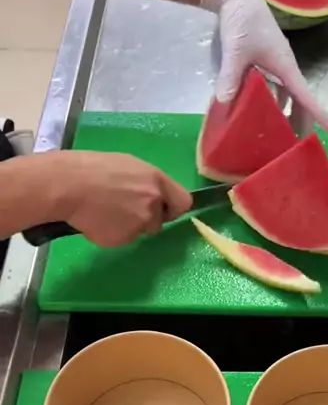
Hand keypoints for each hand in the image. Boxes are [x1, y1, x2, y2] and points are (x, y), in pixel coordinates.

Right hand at [38, 150, 191, 247]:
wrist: (67, 185)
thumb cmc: (92, 169)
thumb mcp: (127, 165)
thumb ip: (147, 183)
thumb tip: (156, 196)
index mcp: (156, 181)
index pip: (183, 202)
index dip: (173, 208)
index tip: (164, 210)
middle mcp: (153, 203)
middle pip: (159, 221)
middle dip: (145, 219)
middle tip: (122, 208)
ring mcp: (139, 223)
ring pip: (139, 231)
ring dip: (127, 226)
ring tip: (104, 211)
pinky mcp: (122, 239)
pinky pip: (121, 239)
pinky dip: (111, 233)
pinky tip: (96, 220)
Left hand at [201, 0, 327, 135]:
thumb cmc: (243, 20)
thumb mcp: (236, 50)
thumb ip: (231, 77)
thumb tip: (224, 103)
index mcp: (284, 65)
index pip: (304, 94)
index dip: (318, 112)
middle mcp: (284, 66)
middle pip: (299, 97)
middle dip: (303, 119)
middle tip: (301, 142)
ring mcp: (276, 62)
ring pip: (288, 92)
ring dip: (289, 111)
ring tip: (284, 132)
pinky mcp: (266, 60)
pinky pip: (276, 85)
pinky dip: (275, 100)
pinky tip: (264, 110)